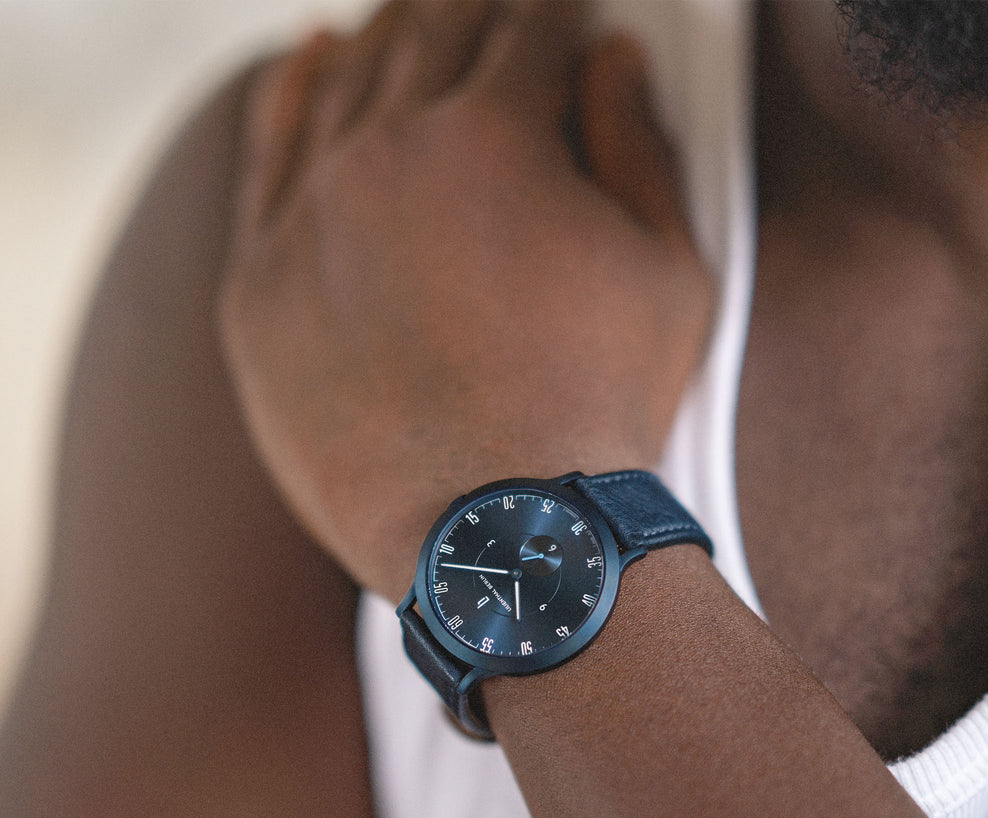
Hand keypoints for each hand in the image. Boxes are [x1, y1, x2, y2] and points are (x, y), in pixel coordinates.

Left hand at [219, 0, 711, 600]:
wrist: (498, 536)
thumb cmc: (600, 410)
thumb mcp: (670, 275)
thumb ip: (640, 148)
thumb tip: (614, 56)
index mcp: (495, 136)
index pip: (528, 30)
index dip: (557, 14)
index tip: (568, 18)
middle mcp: (387, 154)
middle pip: (429, 38)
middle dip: (474, 10)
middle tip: (497, 8)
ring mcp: (309, 218)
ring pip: (345, 85)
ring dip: (389, 38)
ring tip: (415, 21)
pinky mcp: (258, 287)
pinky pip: (265, 163)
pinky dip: (290, 97)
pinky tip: (312, 58)